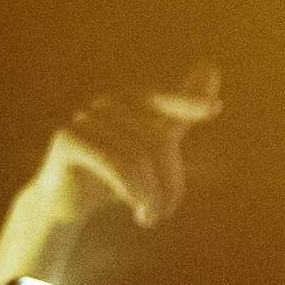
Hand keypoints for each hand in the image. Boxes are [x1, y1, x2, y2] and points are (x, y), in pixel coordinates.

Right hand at [20, 66, 226, 248]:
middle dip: (171, 182)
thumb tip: (210, 66)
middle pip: (158, 141)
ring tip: (152, 217)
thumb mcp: (150, 146)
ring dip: (153, 196)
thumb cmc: (115, 175)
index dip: (190, 103)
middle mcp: (106, 103)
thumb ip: (178, 114)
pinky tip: (139, 214)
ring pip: (139, 159)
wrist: (67, 204)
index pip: (166, 101)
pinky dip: (134, 193)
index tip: (217, 108)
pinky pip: (116, 165)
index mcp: (129, 100)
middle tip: (168, 211)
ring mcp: (84, 117)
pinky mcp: (67, 138)